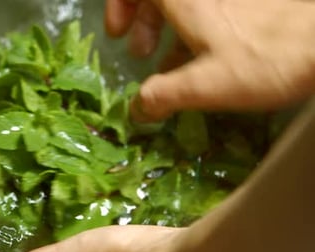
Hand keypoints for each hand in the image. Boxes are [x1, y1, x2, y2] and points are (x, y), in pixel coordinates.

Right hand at [105, 0, 314, 120]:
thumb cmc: (265, 59)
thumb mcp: (206, 85)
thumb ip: (163, 95)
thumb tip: (136, 110)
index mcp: (185, 0)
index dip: (120, 6)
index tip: (117, 35)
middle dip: (141, 22)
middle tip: (139, 52)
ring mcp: (226, 0)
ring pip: (183, 6)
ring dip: (166, 31)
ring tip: (165, 64)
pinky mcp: (245, 9)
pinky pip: (206, 15)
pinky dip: (192, 35)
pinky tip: (199, 66)